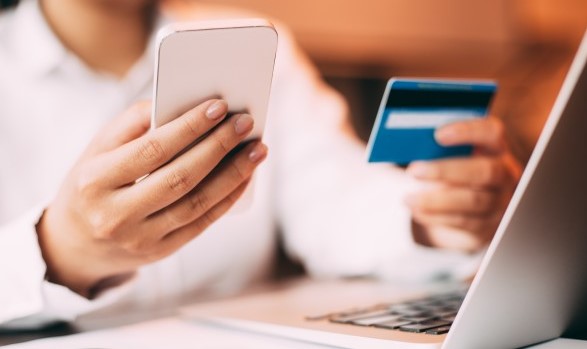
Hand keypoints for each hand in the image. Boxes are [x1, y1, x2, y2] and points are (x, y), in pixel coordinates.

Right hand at [37, 99, 267, 296]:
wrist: (75, 245)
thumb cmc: (91, 184)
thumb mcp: (96, 150)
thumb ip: (132, 124)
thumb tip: (181, 104)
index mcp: (95, 180)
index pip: (152, 150)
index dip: (189, 127)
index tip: (219, 106)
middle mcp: (116, 214)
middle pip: (180, 177)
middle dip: (219, 147)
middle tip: (246, 123)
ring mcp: (140, 238)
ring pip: (198, 203)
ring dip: (234, 174)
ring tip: (258, 149)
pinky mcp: (161, 251)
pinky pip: (202, 222)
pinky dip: (228, 197)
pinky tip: (246, 176)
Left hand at [405, 117, 521, 252]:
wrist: (468, 206)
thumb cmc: (453, 170)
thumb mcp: (450, 156)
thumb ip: (437, 148)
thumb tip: (410, 143)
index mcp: (496, 148)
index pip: (491, 132)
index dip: (468, 131)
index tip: (438, 135)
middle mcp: (505, 173)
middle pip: (484, 170)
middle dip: (445, 170)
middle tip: (413, 171)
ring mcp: (500, 201)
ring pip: (473, 201)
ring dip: (436, 200)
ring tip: (408, 198)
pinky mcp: (489, 226)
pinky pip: (464, 221)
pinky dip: (437, 216)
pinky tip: (417, 211)